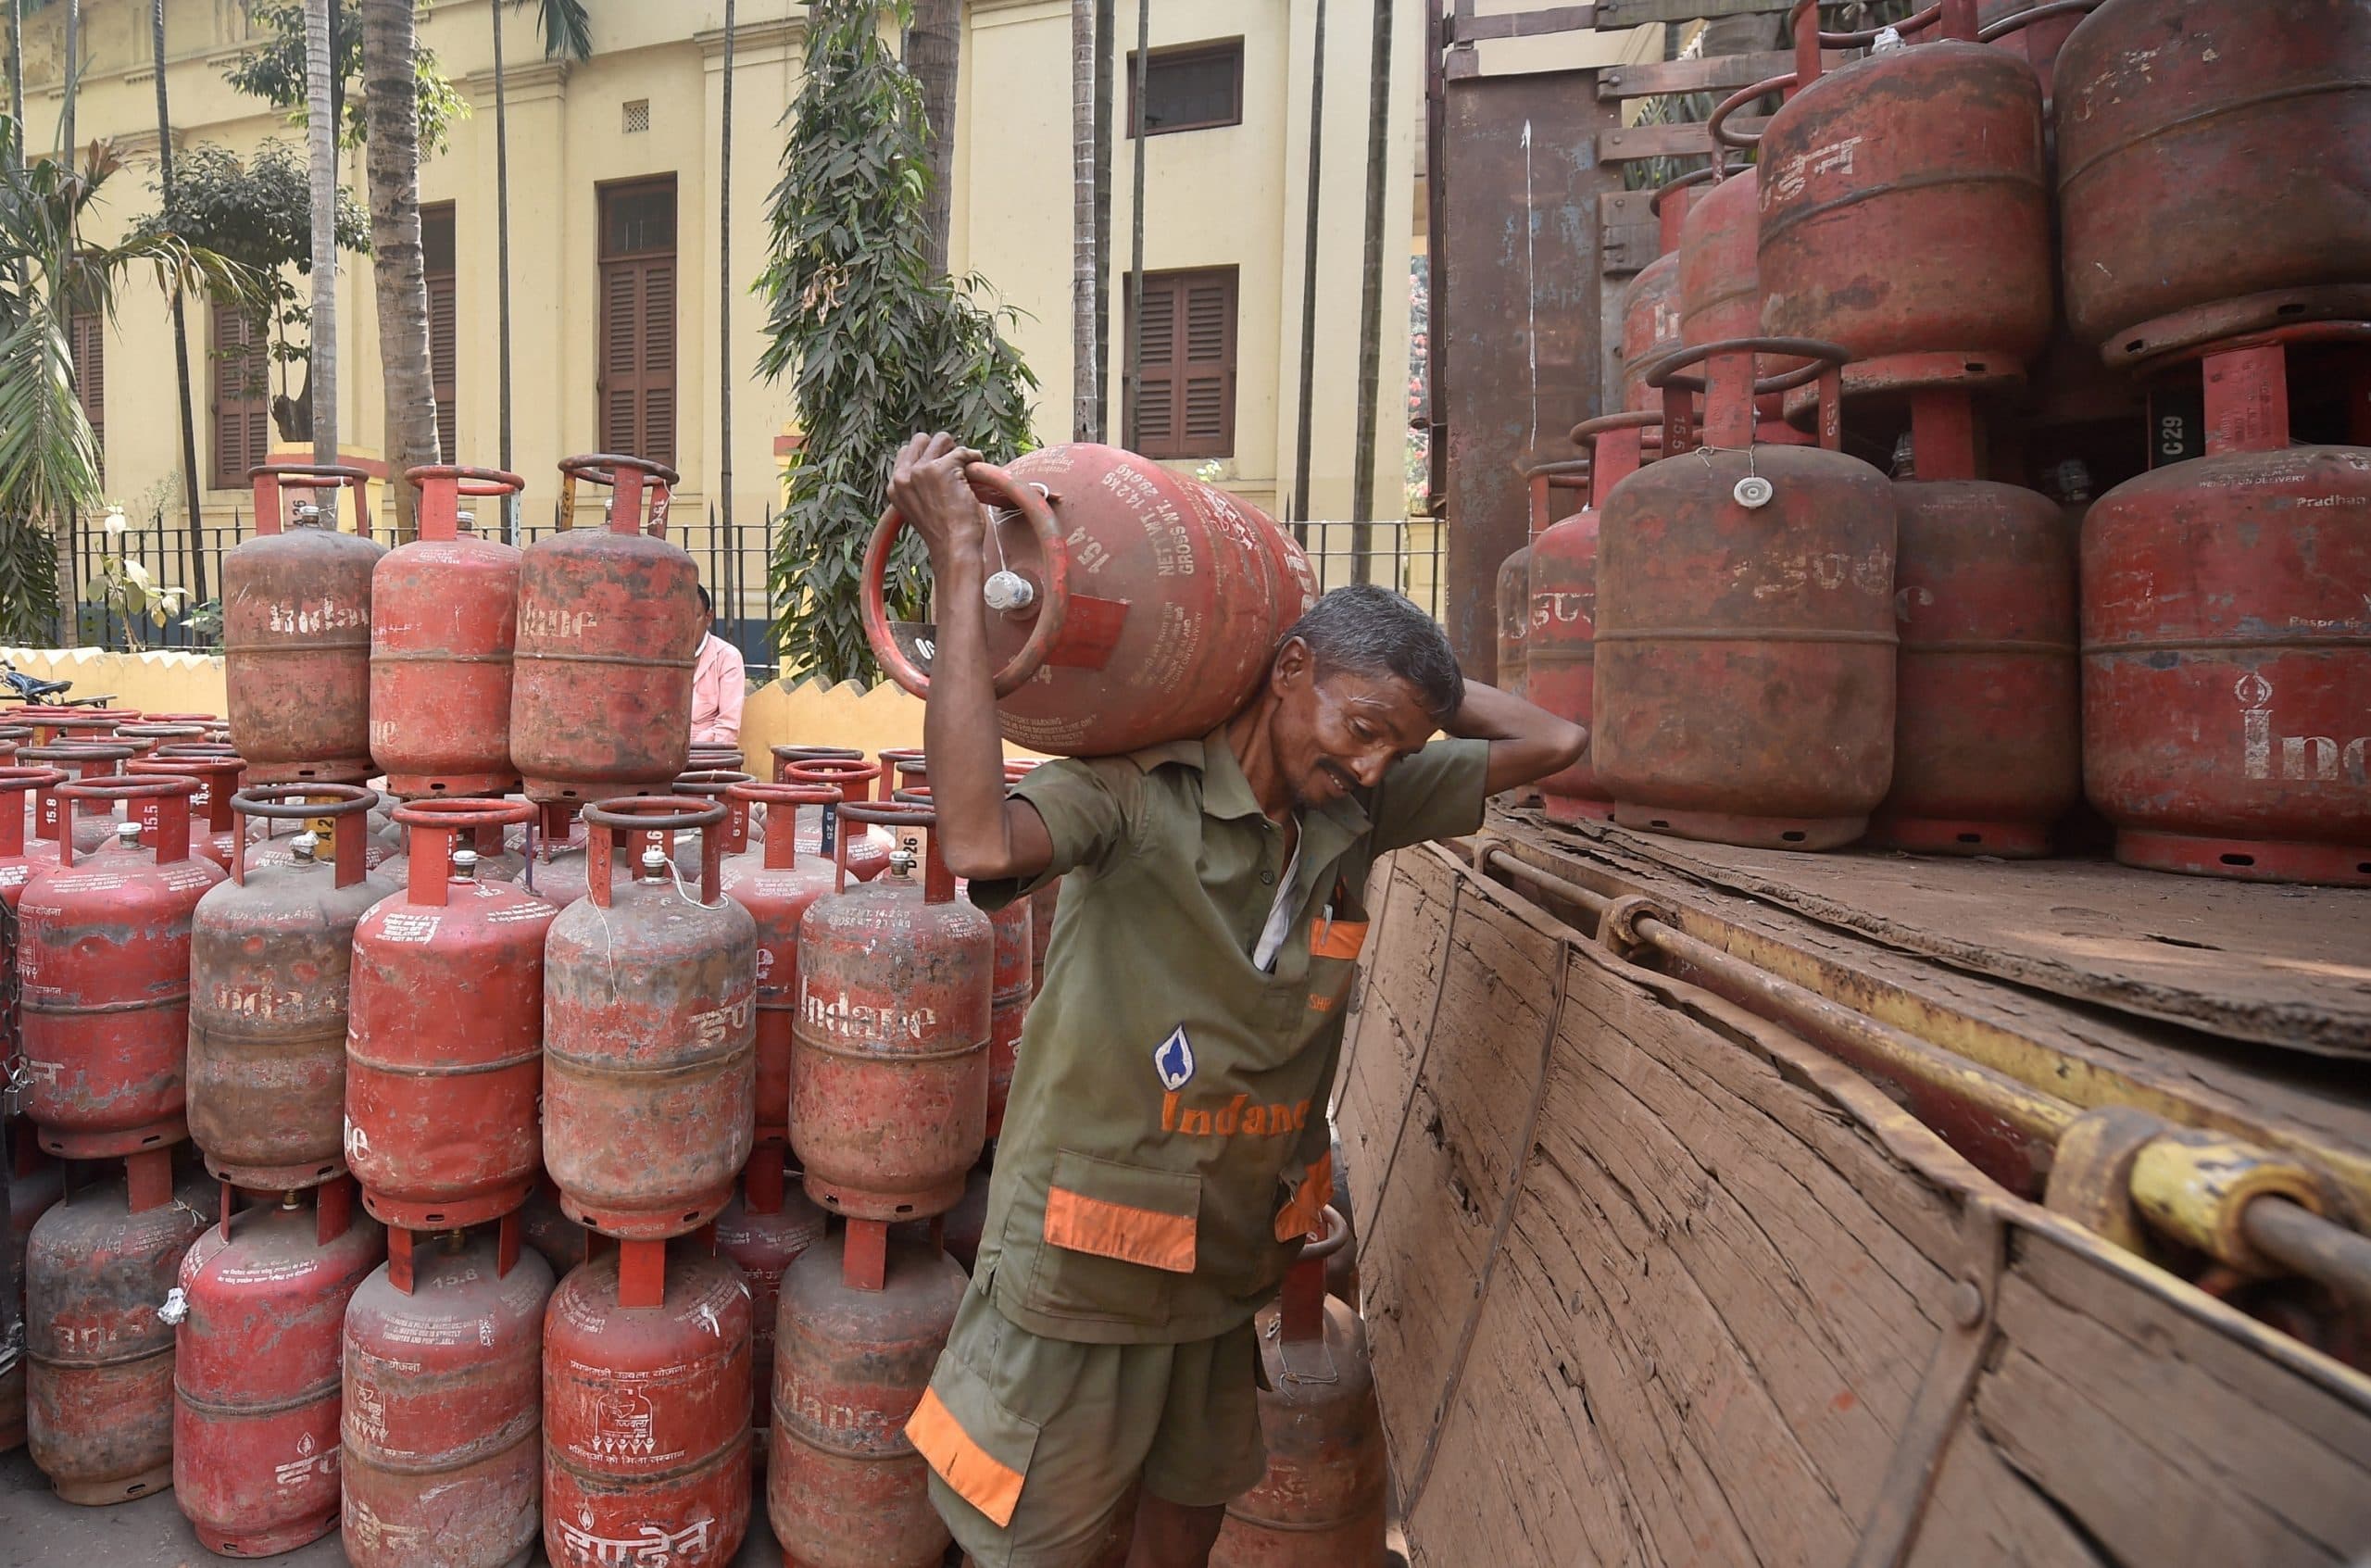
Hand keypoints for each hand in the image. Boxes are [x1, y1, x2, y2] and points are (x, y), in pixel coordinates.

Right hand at [889, 432, 987, 566]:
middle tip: (955, 465)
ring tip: (966, 468)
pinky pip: (963, 451)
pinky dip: (974, 458)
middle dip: (940, 447)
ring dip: (957, 450)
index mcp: (895, 487)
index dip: (927, 456)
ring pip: (942, 438)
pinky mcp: (942, 468)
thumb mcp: (918, 509)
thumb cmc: (944, 535)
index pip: (906, 452)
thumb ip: (918, 488)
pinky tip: (977, 470)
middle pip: (920, 439)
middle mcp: (903, 476)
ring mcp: (921, 471)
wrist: (954, 548)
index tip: (942, 469)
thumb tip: (930, 466)